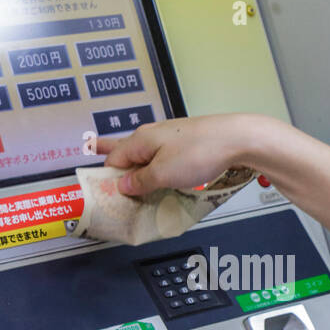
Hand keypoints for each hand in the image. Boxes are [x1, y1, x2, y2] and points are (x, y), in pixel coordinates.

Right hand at [95, 113, 260, 196]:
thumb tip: (123, 185)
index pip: (113, 160)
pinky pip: (163, 156)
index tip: (104, 193)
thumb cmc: (200, 151)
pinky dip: (156, 166)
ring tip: (128, 172)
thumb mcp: (163, 173)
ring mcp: (170, 138)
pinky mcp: (186, 143)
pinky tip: (160, 171)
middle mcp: (152, 135)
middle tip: (93, 152)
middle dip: (112, 155)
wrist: (236, 138)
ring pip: (145, 153)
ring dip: (136, 165)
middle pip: (126, 149)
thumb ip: (140, 180)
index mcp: (140, 140)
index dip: (107, 177)